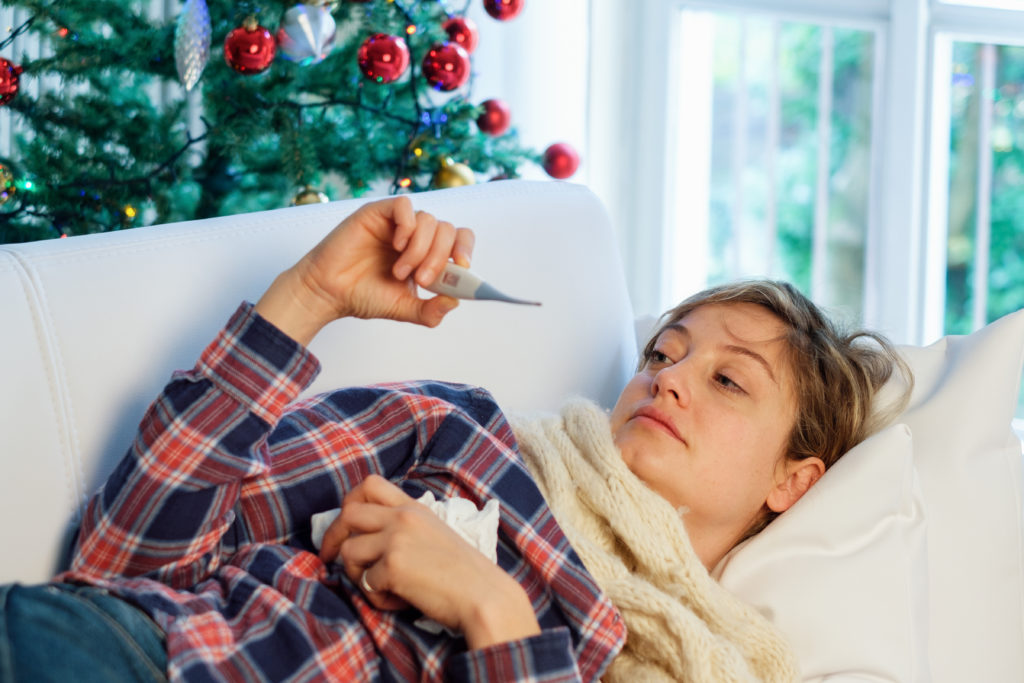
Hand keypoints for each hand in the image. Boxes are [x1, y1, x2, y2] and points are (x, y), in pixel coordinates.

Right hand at [255, 197, 474, 345]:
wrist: (330, 292)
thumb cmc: (364, 296)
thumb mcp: (404, 309)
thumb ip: (431, 311)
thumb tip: (455, 302)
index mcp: (427, 254)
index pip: (459, 239)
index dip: (465, 249)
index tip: (463, 268)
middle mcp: (416, 235)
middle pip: (448, 229)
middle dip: (440, 257)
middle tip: (423, 279)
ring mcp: (398, 223)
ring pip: (429, 220)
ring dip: (420, 249)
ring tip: (400, 271)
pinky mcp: (379, 212)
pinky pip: (405, 206)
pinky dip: (407, 226)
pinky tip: (396, 246)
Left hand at [319, 475, 540, 649]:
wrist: (484, 595)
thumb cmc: (463, 574)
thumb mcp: (434, 535)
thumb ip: (405, 528)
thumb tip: (368, 539)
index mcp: (414, 507)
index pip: (369, 485)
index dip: (349, 503)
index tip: (345, 526)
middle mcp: (403, 516)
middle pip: (347, 514)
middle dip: (333, 538)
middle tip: (331, 560)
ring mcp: (396, 539)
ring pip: (348, 552)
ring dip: (358, 576)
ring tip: (385, 588)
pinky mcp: (392, 565)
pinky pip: (365, 584)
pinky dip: (378, 598)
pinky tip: (401, 601)